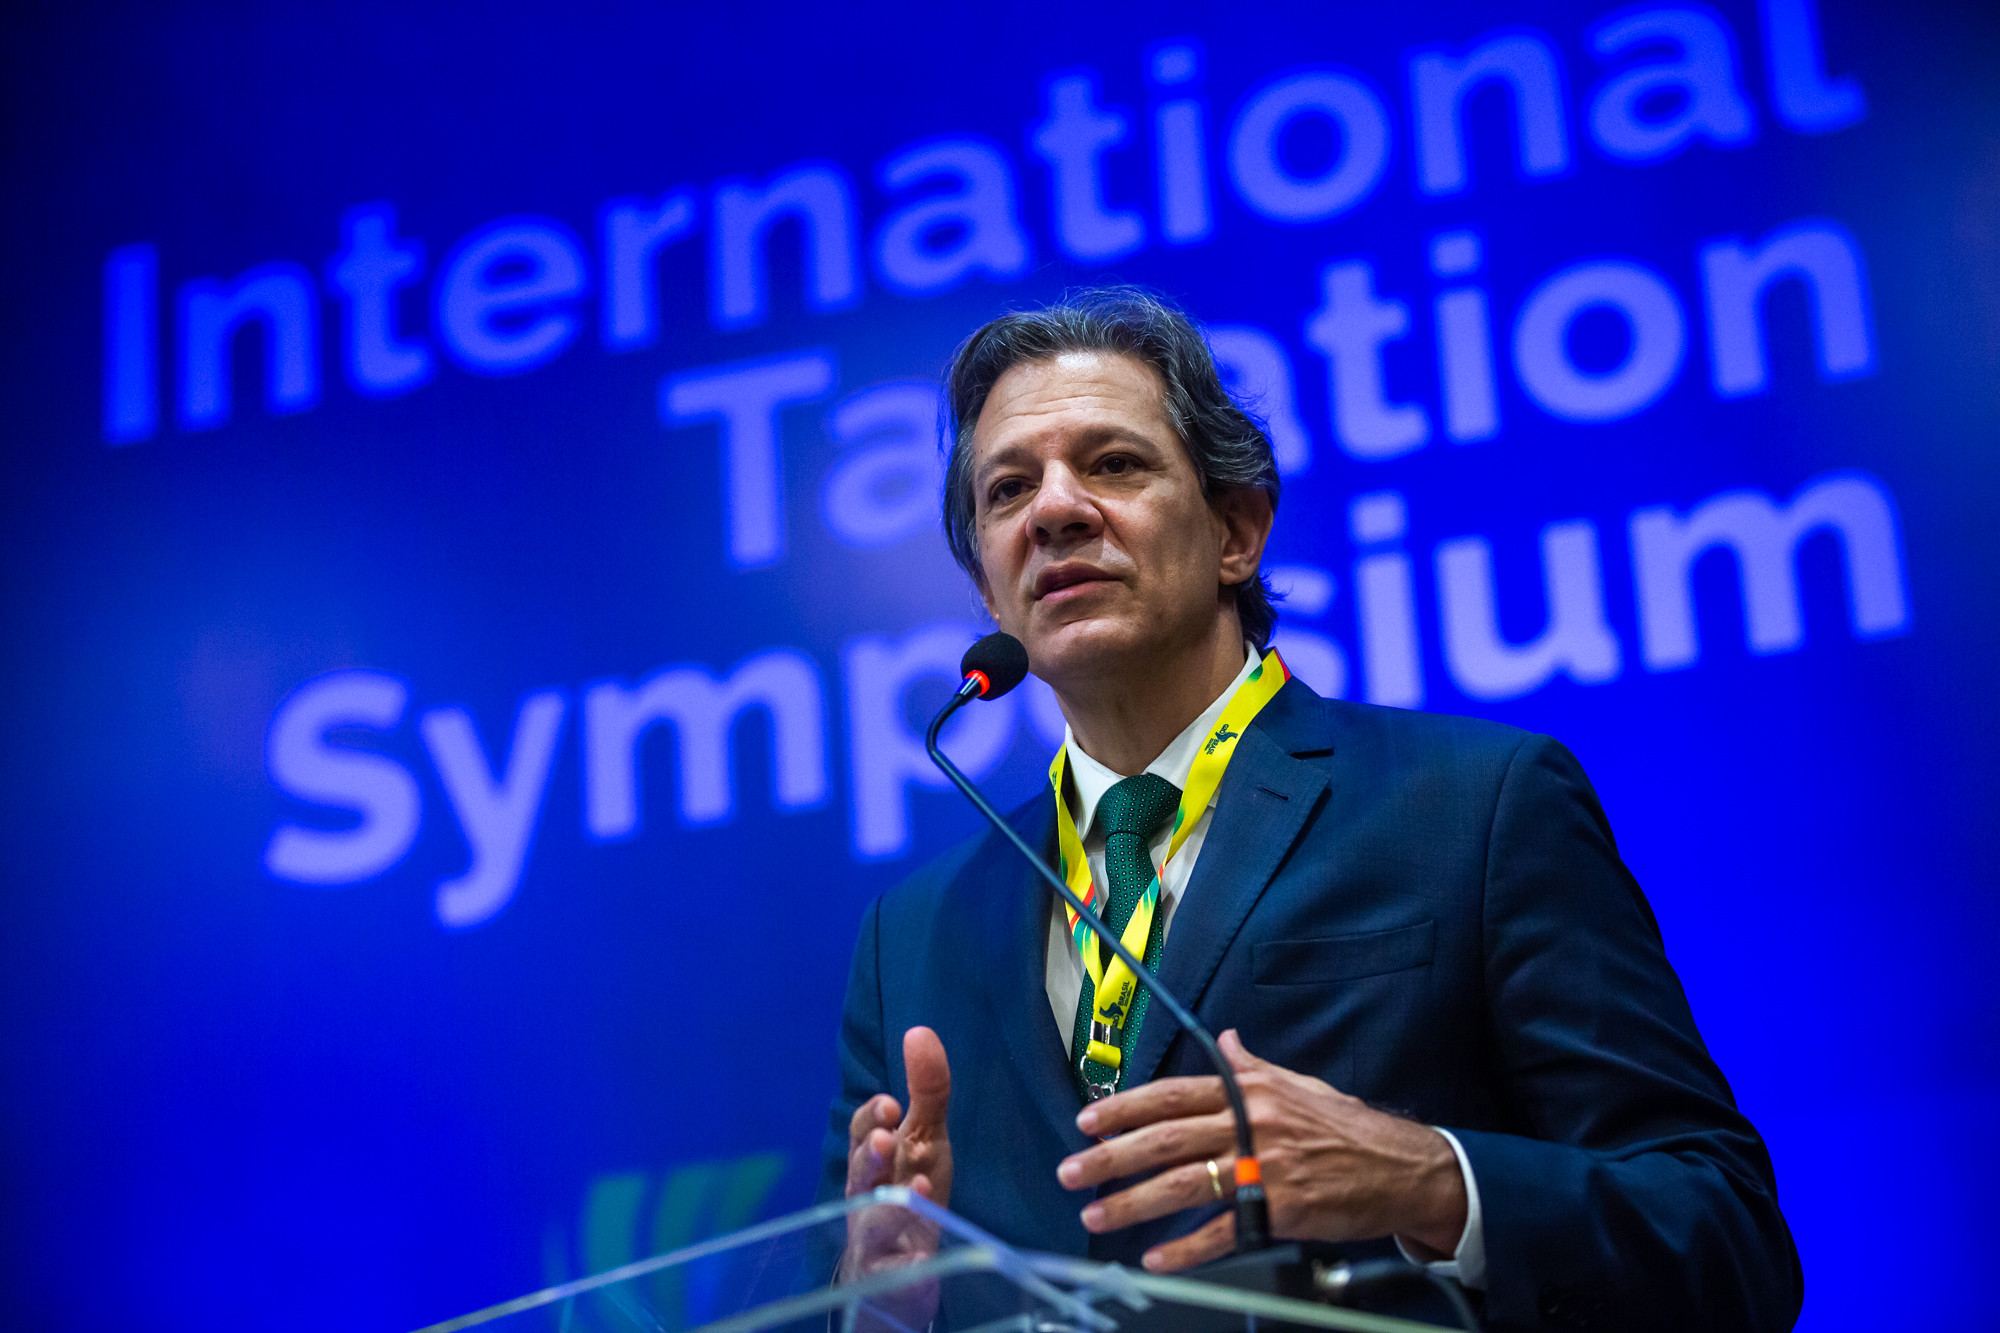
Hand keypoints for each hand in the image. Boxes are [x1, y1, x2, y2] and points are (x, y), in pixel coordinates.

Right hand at [840, 1026, 954, 1308]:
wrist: (899, 1272)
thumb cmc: (909, 1194)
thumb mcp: (925, 1141)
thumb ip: (926, 1091)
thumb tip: (919, 1031)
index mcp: (875, 1160)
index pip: (863, 1133)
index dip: (871, 1119)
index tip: (888, 1105)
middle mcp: (867, 1195)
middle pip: (860, 1174)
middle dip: (870, 1156)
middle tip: (884, 1139)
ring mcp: (876, 1237)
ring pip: (873, 1220)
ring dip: (888, 1204)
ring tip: (912, 1189)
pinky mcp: (894, 1274)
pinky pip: (899, 1268)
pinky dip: (910, 1259)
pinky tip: (924, 1247)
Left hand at [1054, 1030, 1465, 1271]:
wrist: (1402, 1168)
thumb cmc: (1347, 1126)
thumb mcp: (1297, 1084)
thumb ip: (1252, 1067)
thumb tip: (1224, 1040)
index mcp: (1248, 1090)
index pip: (1173, 1095)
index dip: (1125, 1108)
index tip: (1086, 1122)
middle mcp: (1249, 1123)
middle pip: (1166, 1139)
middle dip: (1112, 1157)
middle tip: (1071, 1172)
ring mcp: (1264, 1168)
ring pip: (1185, 1184)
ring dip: (1134, 1202)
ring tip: (1096, 1216)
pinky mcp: (1281, 1211)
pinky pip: (1224, 1231)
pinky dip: (1186, 1248)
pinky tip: (1155, 1258)